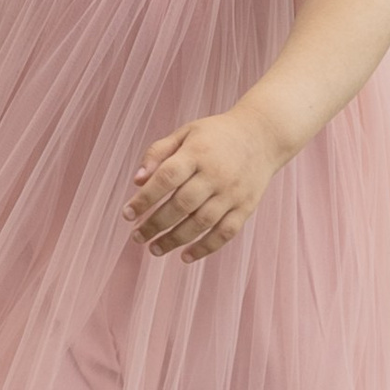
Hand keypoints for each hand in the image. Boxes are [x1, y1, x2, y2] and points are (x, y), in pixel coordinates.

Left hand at [129, 106, 283, 258]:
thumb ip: (159, 152)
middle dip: (155, 224)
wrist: (263, 134)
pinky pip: (225, 233)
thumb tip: (137, 181)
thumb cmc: (217, 135)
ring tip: (154, 249)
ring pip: (201, 223)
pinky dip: (205, 248)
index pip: (166, 178)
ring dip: (174, 239)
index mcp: (198, 152)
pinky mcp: (246, 207)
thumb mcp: (187, 133)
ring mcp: (233, 192)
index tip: (127, 214)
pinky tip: (185, 256)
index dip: (145, 198)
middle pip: (181, 204)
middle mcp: (216, 173)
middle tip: (137, 237)